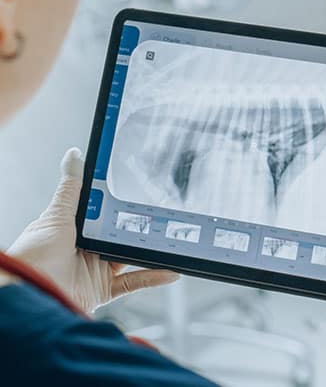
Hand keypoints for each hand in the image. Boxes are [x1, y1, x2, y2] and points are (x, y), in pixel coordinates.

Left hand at [6, 148, 178, 312]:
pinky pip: (133, 282)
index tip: (142, 189)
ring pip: (131, 256)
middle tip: (165, 212)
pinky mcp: (103, 289)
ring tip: (172, 238)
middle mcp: (87, 248)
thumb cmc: (35, 255)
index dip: (121, 201)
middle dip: (142, 225)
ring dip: (152, 249)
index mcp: (75, 229)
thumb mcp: (56, 216)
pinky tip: (171, 270)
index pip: (103, 211)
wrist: (29, 293)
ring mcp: (96, 269)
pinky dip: (153, 277)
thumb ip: (72, 189)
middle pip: (121, 233)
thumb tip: (74, 155)